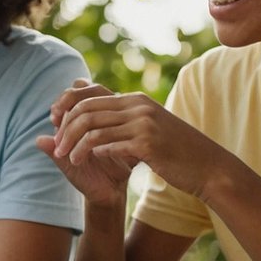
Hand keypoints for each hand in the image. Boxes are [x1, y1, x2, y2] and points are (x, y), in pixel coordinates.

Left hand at [42, 79, 220, 200]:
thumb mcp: (145, 127)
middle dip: (65, 130)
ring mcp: (144, 124)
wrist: (207, 166)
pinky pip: (110, 146)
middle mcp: (138, 106)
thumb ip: (119, 117)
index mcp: (134, 100)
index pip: (88, 94)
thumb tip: (87, 103)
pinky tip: (90, 161)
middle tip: (56, 147)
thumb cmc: (172, 149)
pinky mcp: (148, 144)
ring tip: (69, 159)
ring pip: (93, 130)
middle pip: (85, 111)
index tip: (53, 122)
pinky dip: (95, 153)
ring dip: (75, 146)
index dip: (65, 106)